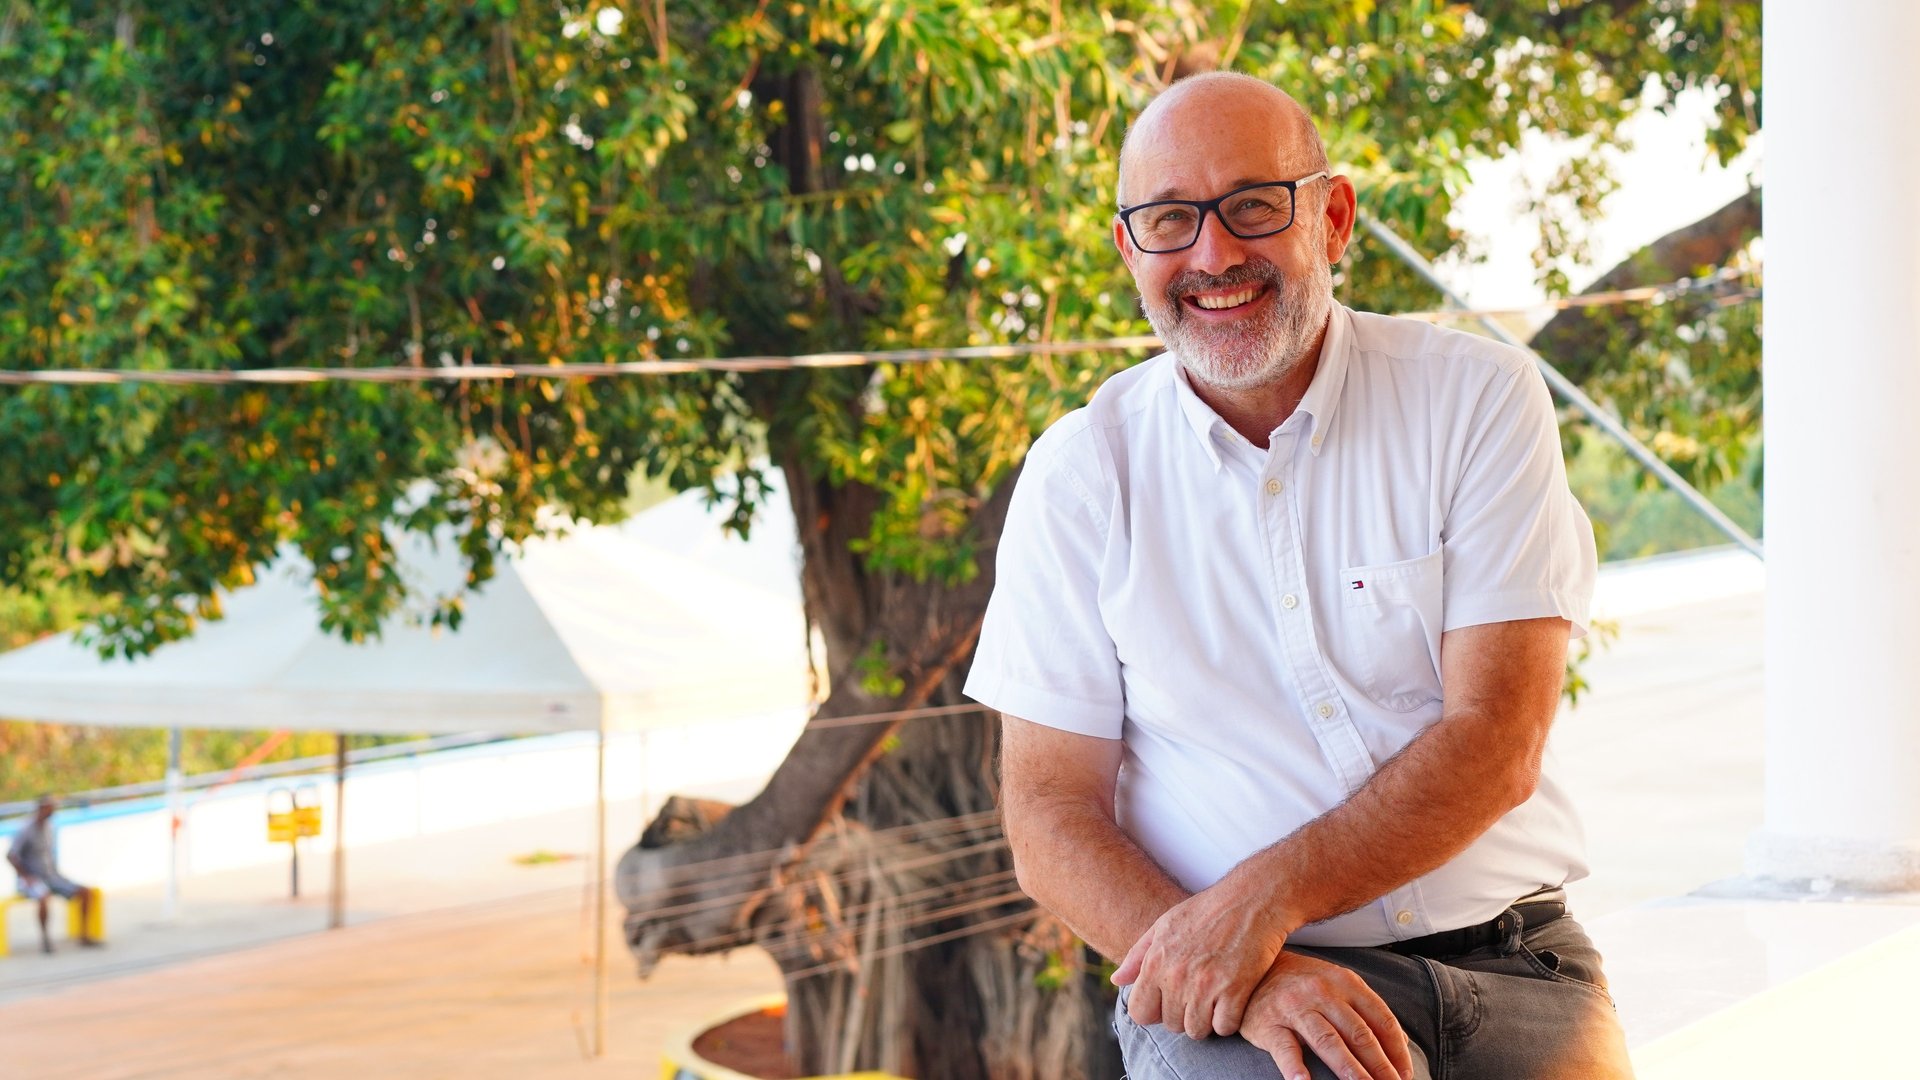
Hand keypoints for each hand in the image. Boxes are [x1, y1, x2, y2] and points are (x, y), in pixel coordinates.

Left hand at [1112, 885, 1288, 1036]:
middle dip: (1183, 1014)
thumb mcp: (1165, 925)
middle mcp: (1176, 976)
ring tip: (1214, 998)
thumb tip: (1116, 980)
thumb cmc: (1207, 910)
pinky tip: (1233, 999)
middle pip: (1171, 1025)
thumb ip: (1138, 955)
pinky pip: (1225, 1027)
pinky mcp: (1235, 991)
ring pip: (1197, 1031)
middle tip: (1198, 994)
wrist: (1251, 899)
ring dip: (1206, 1020)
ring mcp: (1205, 985)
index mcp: (1156, 962)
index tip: (1168, 1002)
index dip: (1154, 1011)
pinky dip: (1229, 1019)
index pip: (1140, 1013)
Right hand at [1239, 951, 1412, 1079]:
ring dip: (1350, 1069)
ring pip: (1329, 1042)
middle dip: (1380, 1066)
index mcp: (1345, 983)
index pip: (1380, 1018)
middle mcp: (1322, 992)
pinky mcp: (1270, 1024)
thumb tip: (1402, 1042)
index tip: (1405, 1073)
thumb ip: (1366, 1010)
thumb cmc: (1301, 982)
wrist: (1251, 971)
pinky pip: (1285, 1049)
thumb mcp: (1337, 985)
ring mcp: (1295, 1008)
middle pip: (1359, 1034)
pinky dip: (1295, 1069)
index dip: (1396, 1049)